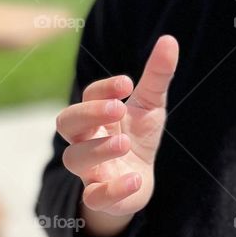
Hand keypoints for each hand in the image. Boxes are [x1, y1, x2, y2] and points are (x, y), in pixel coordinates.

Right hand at [56, 33, 178, 216]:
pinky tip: (134, 179)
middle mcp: (86, 139)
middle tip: (117, 108)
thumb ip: (157, 75)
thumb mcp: (151, 105)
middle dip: (88, 113)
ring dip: (96, 149)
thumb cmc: (138, 136)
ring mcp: (90, 168)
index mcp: (96, 114)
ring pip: (74, 158)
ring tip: (123, 143)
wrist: (137, 181)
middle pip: (66, 123)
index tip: (128, 84)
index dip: (103, 88)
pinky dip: (111, 190)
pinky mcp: (100, 196)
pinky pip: (94, 197)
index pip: (88, 95)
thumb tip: (169, 39)